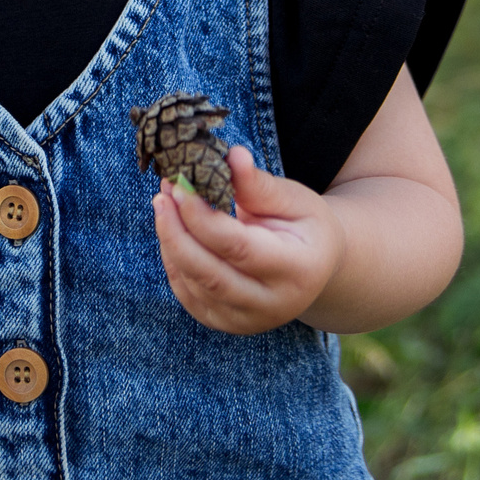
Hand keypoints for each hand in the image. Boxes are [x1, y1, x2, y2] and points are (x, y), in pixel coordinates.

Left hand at [151, 146, 346, 333]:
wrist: (315, 268)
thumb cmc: (305, 226)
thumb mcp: (293, 199)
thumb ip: (259, 183)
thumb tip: (232, 156)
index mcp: (298, 270)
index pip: (238, 248)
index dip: (203, 218)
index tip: (181, 185)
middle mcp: (273, 304)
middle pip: (210, 274)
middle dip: (177, 231)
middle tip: (164, 194)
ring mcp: (247, 321)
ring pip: (194, 285)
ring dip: (171, 242)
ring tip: (165, 204)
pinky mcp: (225, 324)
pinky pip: (187, 294)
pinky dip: (173, 261)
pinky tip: (173, 231)